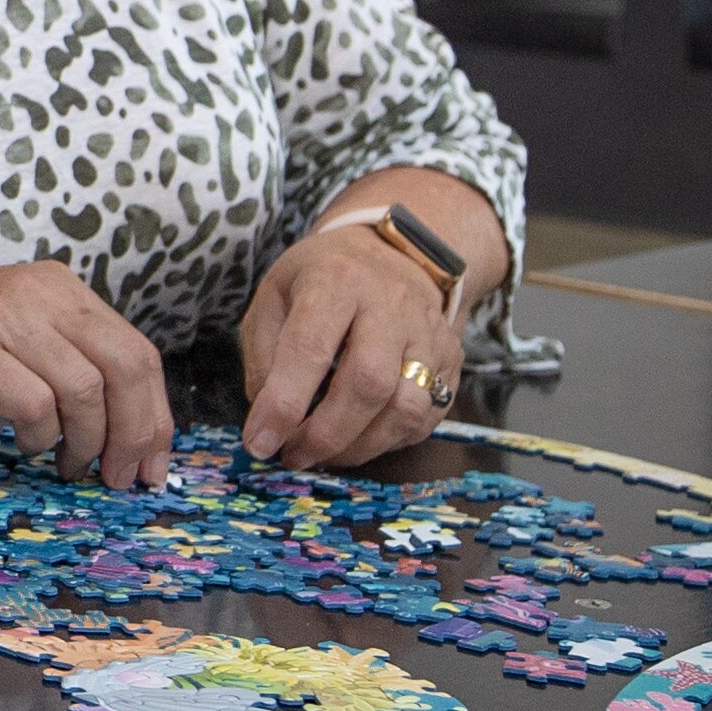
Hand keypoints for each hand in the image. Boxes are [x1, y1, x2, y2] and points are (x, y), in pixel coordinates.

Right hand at [0, 262, 174, 487]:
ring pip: (83, 389)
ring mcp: (1, 318)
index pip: (137, 352)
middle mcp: (39, 294)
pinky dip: (40, 436)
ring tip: (67, 464)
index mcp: (61, 288)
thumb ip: (68, 360)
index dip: (154, 416)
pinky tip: (27, 446)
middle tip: (121, 478)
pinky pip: (32, 403)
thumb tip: (130, 429)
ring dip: (86, 443)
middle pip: (126, 368)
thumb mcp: (17, 331)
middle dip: (135, 435)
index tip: (152, 464)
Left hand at [236, 210, 465, 468]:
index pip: (310, 348)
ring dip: (360, 447)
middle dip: (326, 434)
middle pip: (368, 384)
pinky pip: (426, 417)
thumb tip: (269, 421)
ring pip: (405, 408)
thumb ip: (263, 356)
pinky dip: (389, 441)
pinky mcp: (451, 360)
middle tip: (294, 456)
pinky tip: (360, 439)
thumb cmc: (322, 280)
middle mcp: (390, 304)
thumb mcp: (274, 297)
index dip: (283, 404)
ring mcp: (429, 333)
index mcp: (336, 280)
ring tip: (325, 454)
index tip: (260, 442)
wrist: (394, 254)